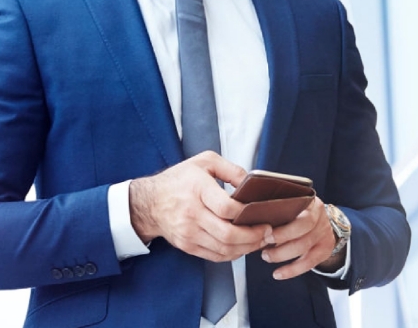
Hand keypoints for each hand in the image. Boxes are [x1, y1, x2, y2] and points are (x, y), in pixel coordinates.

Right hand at [129, 151, 271, 261]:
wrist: (149, 202)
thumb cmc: (179, 179)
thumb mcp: (204, 161)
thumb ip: (230, 169)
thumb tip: (252, 183)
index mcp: (197, 188)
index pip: (226, 208)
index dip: (247, 213)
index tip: (261, 214)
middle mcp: (192, 213)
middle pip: (228, 234)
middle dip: (253, 236)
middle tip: (268, 232)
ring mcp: (189, 232)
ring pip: (224, 249)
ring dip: (247, 248)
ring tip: (259, 240)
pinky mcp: (187, 245)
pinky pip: (216, 256)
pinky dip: (233, 254)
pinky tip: (242, 246)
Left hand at [260, 197, 343, 278]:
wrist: (320, 221)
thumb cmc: (295, 211)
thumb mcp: (288, 201)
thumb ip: (273, 204)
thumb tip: (249, 210)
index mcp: (308, 200)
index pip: (297, 207)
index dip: (281, 218)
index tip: (265, 228)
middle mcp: (319, 215)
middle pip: (303, 227)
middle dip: (281, 237)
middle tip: (263, 242)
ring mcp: (324, 232)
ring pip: (304, 246)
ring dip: (282, 254)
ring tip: (266, 256)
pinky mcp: (325, 249)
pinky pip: (309, 263)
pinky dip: (292, 270)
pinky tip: (277, 274)